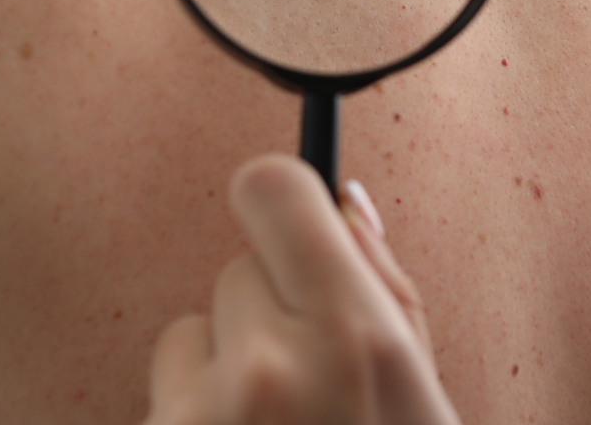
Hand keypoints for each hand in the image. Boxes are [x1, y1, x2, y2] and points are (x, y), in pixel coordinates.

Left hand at [143, 154, 460, 424]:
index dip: (284, 202)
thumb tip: (347, 203)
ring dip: (222, 372)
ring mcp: (198, 416)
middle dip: (269, 314)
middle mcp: (267, 371)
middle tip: (314, 389)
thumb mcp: (427, 399)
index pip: (272, 188)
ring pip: (190, 334)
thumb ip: (390, 294)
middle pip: (239, 269)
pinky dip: (196, 421)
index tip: (293, 225)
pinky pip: (163, 398)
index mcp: (354, 340)